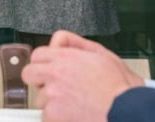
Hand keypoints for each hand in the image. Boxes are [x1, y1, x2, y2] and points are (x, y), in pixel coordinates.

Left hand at [21, 31, 143, 121]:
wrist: (125, 110)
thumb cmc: (119, 86)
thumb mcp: (102, 54)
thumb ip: (77, 43)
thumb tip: (60, 41)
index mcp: (66, 57)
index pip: (38, 54)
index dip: (43, 63)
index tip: (48, 70)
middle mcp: (55, 74)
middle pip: (29, 74)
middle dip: (39, 81)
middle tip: (53, 87)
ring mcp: (52, 95)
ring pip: (40, 98)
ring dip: (52, 102)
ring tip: (73, 104)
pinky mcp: (53, 114)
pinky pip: (45, 116)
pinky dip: (57, 118)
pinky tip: (72, 115)